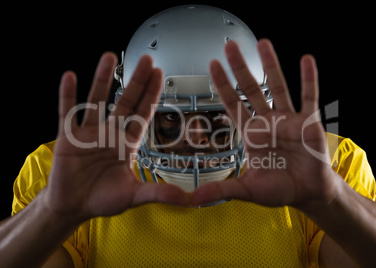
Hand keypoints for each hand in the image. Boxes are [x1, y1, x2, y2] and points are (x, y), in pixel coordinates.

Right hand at [43, 53, 188, 221]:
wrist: (73, 207)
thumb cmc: (103, 199)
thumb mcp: (134, 195)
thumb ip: (159, 194)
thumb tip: (190, 201)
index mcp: (127, 143)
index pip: (143, 112)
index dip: (151, 93)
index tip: (160, 73)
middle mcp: (110, 132)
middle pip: (125, 100)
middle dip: (136, 80)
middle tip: (146, 59)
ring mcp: (89, 132)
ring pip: (97, 99)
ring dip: (102, 79)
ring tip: (109, 57)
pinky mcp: (67, 137)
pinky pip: (67, 112)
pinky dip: (68, 95)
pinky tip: (70, 76)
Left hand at [192, 39, 339, 209]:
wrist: (307, 192)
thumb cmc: (279, 189)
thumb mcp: (247, 190)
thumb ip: (222, 189)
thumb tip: (193, 200)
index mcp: (251, 133)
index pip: (232, 104)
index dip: (222, 85)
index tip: (212, 65)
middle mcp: (267, 121)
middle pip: (250, 88)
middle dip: (240, 67)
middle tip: (229, 46)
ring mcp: (288, 119)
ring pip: (277, 87)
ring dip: (270, 65)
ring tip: (263, 43)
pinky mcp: (309, 122)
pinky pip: (309, 96)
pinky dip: (308, 79)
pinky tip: (306, 60)